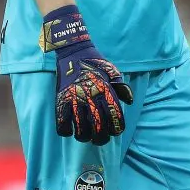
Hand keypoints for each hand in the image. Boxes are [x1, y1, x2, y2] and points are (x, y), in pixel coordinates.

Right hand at [41, 6, 133, 144]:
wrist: (73, 50)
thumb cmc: (95, 62)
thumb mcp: (113, 71)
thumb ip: (121, 87)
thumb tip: (129, 101)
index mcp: (105, 90)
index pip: (115, 117)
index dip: (117, 129)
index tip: (115, 131)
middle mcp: (91, 96)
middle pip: (98, 127)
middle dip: (101, 138)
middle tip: (100, 139)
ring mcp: (74, 99)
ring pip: (81, 129)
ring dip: (84, 137)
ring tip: (86, 136)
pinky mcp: (60, 99)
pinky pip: (62, 123)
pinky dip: (66, 131)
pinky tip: (70, 130)